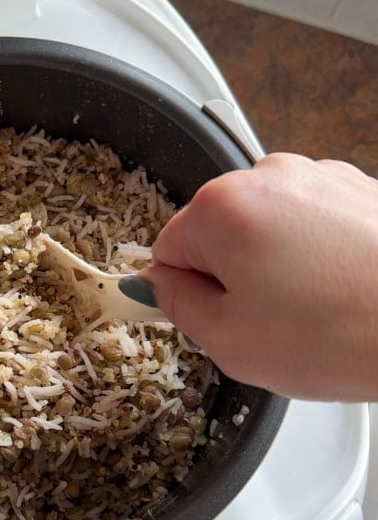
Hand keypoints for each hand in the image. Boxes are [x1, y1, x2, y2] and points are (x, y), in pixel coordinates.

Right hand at [144, 153, 377, 400]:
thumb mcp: (230, 342)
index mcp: (223, 207)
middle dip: (235, 277)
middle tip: (270, 326)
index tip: (208, 320)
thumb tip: (162, 287)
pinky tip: (346, 297)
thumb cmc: (345, 332)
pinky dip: (324, 261)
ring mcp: (323, 179)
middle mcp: (270, 177)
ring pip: (271, 230)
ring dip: (282, 269)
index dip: (184, 292)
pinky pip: (318, 228)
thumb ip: (179, 307)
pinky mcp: (364, 192)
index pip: (167, 249)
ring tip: (318, 315)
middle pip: (220, 233)